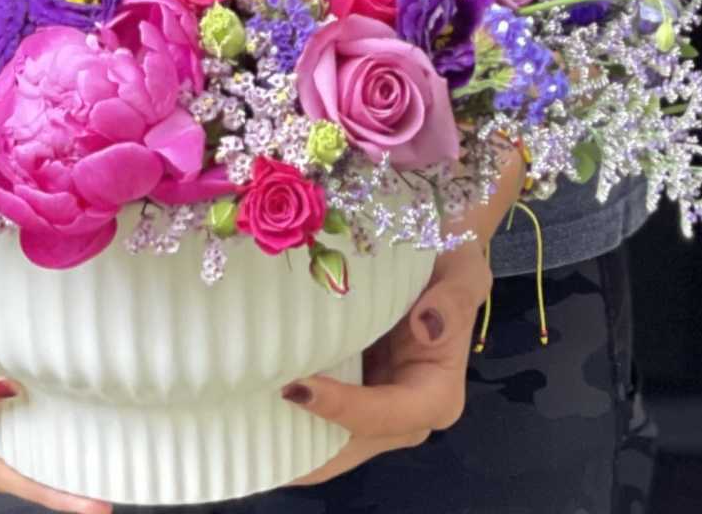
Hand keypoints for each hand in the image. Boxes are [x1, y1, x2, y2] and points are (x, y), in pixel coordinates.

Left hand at [283, 147, 524, 487]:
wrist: (435, 252)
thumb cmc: (449, 262)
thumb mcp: (462, 272)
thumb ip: (453, 299)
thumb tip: (427, 326)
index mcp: (434, 393)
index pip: (388, 415)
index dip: (344, 408)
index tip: (297, 388)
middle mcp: (404, 413)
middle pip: (353, 444)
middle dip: (306, 449)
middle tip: (250, 434)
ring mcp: (375, 406)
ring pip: (332, 441)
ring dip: (291, 439)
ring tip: (239, 424)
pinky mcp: (353, 391)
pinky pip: (320, 418)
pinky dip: (290, 419)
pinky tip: (250, 407)